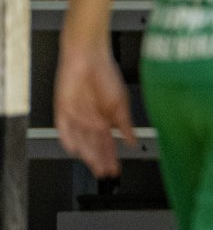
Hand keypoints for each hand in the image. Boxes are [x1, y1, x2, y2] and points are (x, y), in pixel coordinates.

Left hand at [54, 44, 136, 178]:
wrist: (89, 57)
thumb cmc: (106, 74)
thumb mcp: (121, 103)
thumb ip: (125, 124)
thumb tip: (132, 141)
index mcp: (105, 119)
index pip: (107, 143)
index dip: (111, 157)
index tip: (116, 169)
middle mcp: (90, 120)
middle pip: (94, 145)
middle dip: (100, 159)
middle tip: (105, 172)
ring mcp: (76, 115)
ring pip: (81, 140)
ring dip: (87, 154)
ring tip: (94, 165)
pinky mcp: (63, 109)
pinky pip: (64, 128)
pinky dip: (68, 138)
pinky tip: (74, 149)